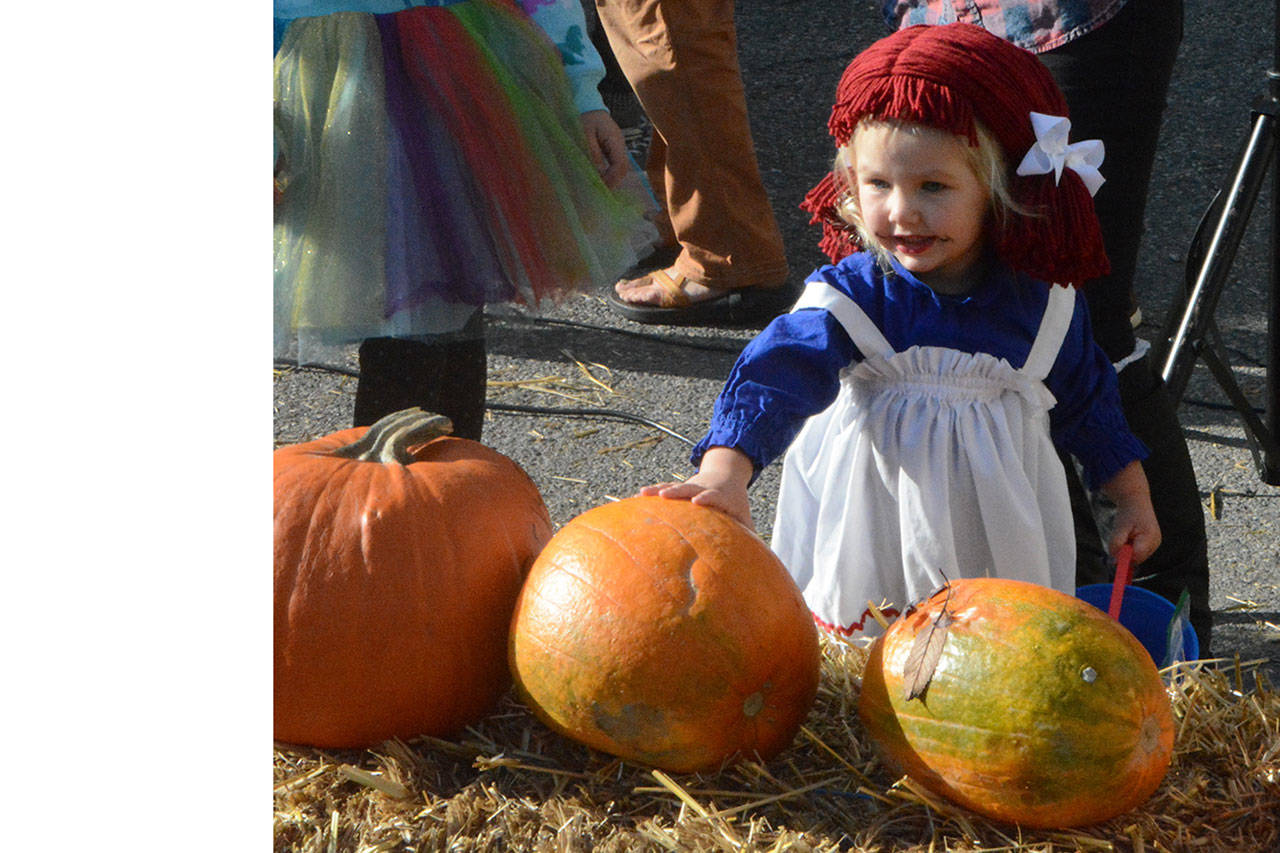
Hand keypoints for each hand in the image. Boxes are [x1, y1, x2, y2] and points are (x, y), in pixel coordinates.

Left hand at [578, 109, 628, 188]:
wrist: (588, 106)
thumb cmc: (585, 118)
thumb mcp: (584, 135)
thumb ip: (592, 154)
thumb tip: (598, 174)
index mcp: (615, 139)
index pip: (620, 164)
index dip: (612, 178)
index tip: (600, 186)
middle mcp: (620, 144)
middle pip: (623, 168)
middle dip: (613, 181)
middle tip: (599, 191)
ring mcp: (618, 146)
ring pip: (620, 168)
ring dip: (611, 178)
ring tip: (598, 186)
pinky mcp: (613, 148)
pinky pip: (615, 164)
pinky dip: (608, 173)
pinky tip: (599, 178)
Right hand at [637, 447, 755, 528]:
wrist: (726, 474)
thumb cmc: (735, 503)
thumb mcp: (743, 516)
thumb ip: (747, 535)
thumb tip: (757, 561)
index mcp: (720, 496)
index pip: (713, 496)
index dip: (706, 498)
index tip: (697, 501)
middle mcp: (702, 489)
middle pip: (689, 488)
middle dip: (678, 491)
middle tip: (665, 495)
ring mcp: (689, 487)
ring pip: (674, 486)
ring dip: (660, 490)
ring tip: (644, 493)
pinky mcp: (680, 488)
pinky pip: (665, 488)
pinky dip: (653, 492)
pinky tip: (639, 496)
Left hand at [1099, 461, 1161, 563]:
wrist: (1136, 502)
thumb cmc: (1127, 514)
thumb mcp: (1119, 528)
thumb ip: (1116, 544)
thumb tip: (1114, 560)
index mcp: (1149, 537)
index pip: (1137, 557)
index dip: (1125, 560)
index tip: (1114, 559)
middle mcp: (1156, 542)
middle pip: (1138, 559)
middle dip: (1126, 555)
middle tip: (1119, 541)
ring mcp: (1156, 544)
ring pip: (1138, 556)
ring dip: (1128, 551)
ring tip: (1126, 535)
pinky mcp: (1153, 544)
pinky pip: (1139, 552)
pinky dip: (1132, 548)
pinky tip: (1130, 536)